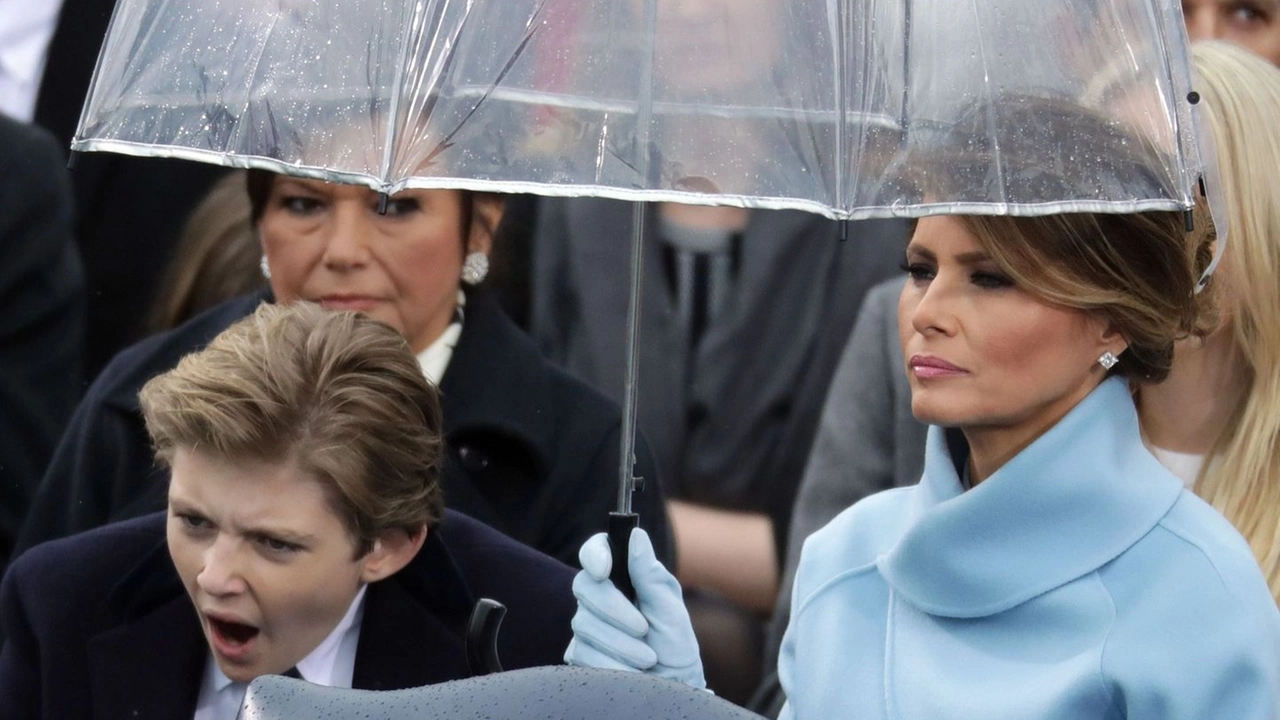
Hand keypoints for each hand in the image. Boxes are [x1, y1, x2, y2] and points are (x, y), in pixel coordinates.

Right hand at [564, 528, 705, 689]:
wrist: (672, 686)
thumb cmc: (675, 646)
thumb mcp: (670, 609)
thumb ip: (650, 574)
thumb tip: (636, 535)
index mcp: (624, 577)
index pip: (596, 551)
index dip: (595, 555)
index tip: (605, 569)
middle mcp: (600, 597)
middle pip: (585, 586)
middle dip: (615, 610)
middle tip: (643, 629)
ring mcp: (587, 625)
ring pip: (584, 624)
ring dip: (621, 644)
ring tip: (647, 658)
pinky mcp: (580, 654)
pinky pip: (583, 653)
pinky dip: (612, 663)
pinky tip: (631, 671)